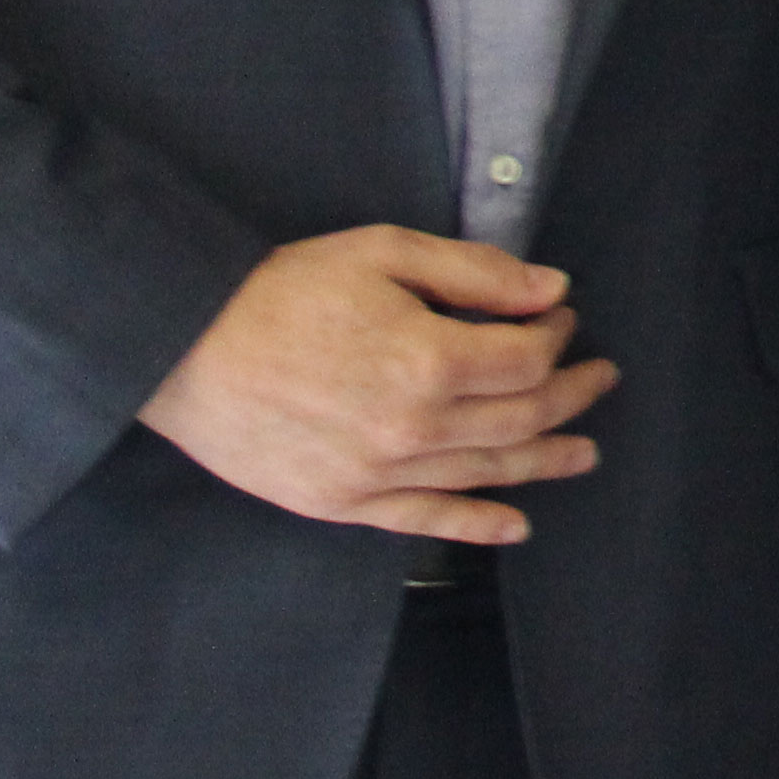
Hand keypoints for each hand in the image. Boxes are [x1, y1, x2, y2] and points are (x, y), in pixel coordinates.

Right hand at [137, 226, 619, 542]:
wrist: (179, 347)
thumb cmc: (281, 290)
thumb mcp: (384, 253)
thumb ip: (474, 273)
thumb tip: (552, 292)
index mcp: (427, 361)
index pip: (526, 360)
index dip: (555, 338)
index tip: (558, 318)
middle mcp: (412, 429)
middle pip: (520, 420)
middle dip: (570, 397)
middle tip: (599, 380)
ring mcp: (376, 475)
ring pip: (485, 472)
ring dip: (544, 461)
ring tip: (584, 452)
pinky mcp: (341, 503)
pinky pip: (424, 521)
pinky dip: (476, 525)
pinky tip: (515, 526)